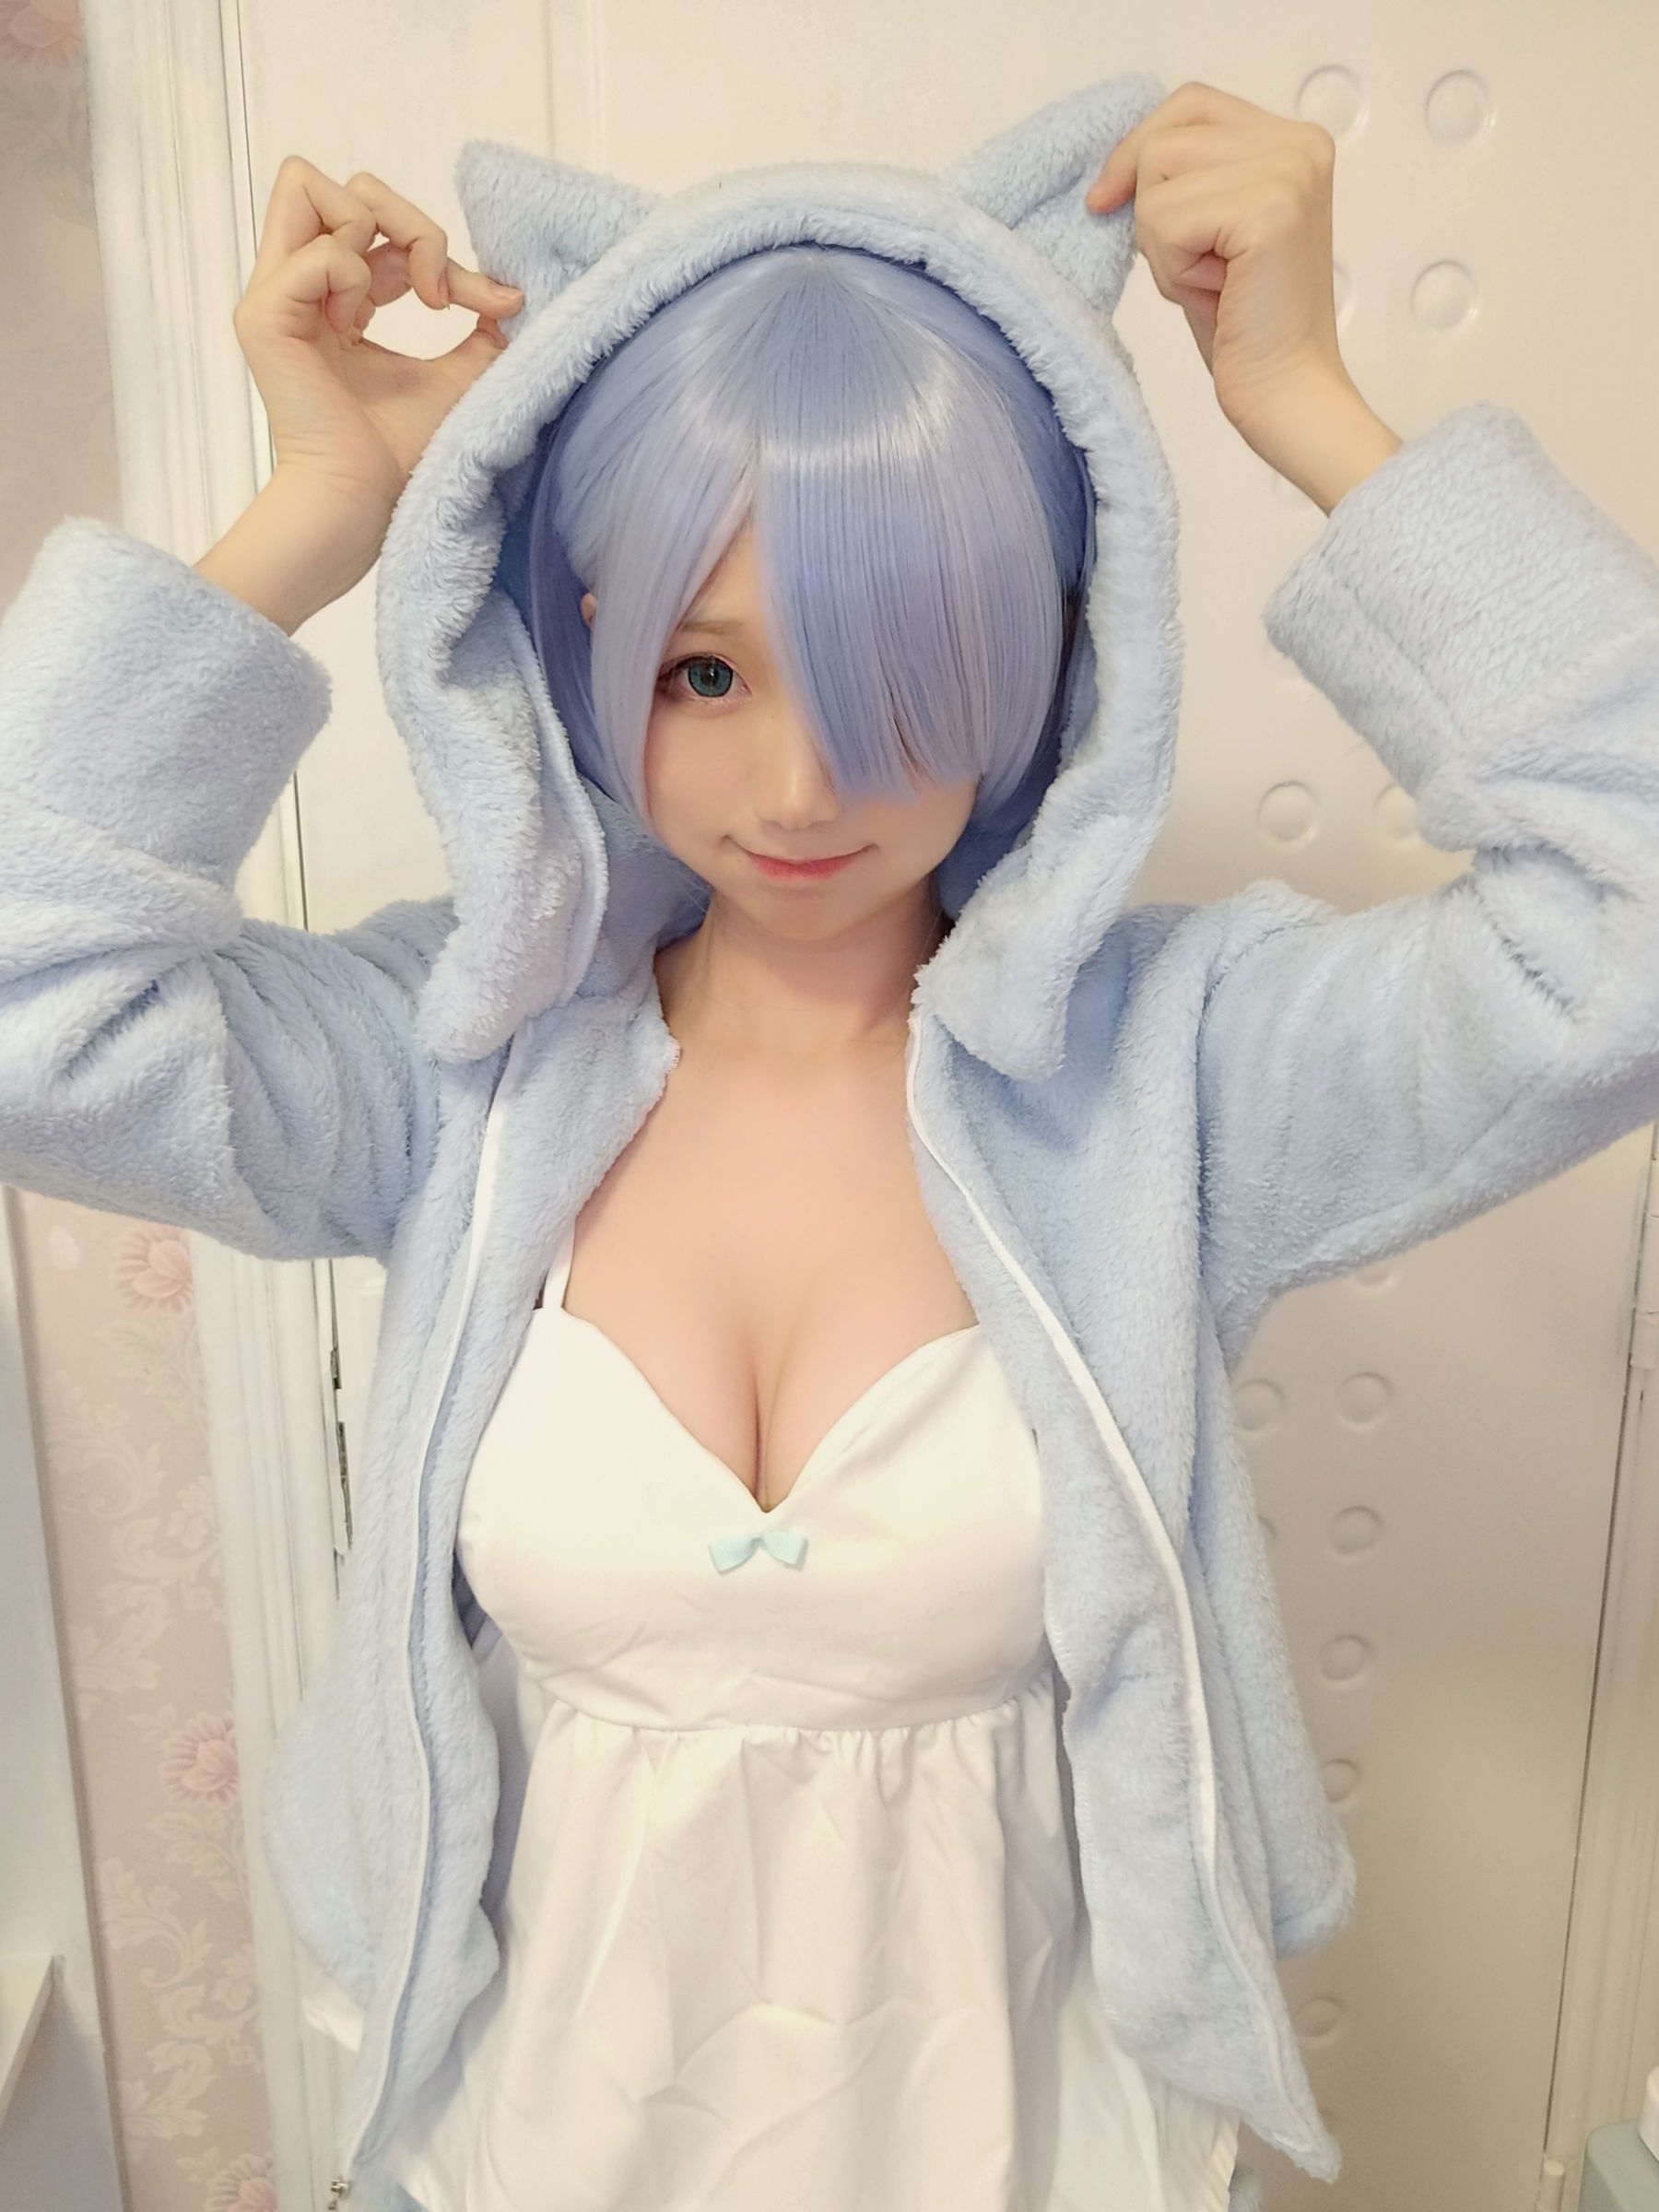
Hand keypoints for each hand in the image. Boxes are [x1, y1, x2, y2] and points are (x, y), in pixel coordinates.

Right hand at [234, 156, 522, 531]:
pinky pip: (318, 252)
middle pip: (343, 185)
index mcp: (338, 297)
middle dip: (410, 222)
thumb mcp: (459, 378)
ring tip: (385, 307)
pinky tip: (354, 328)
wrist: (364, 501)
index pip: (383, 225)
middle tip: (437, 295)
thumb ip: (479, 329)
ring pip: (308, 184)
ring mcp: (275, 294)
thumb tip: (508, 292)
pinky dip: (355, 279)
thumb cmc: (400, 454)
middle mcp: (301, 286)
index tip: (495, 301)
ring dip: (375, 236)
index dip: (440, 248)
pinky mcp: (263, 313)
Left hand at [1086, 82, 1400, 509]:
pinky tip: (1216, 295)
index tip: (1105, 203)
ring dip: (1164, 246)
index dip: (1137, 150)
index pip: (1189, 105)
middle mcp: (1301, 144)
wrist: (1284, 394)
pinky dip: (1172, 270)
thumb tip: (1114, 166)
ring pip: (1156, 177)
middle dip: (1152, 210)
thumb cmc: (1244, 327)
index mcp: (1295, 141)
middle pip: (1166, 136)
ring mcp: (1290, 172)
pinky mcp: (1270, 209)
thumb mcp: (1207, 232)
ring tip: (1211, 283)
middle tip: (1194, 269)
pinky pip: (1164, 220)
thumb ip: (1185, 179)